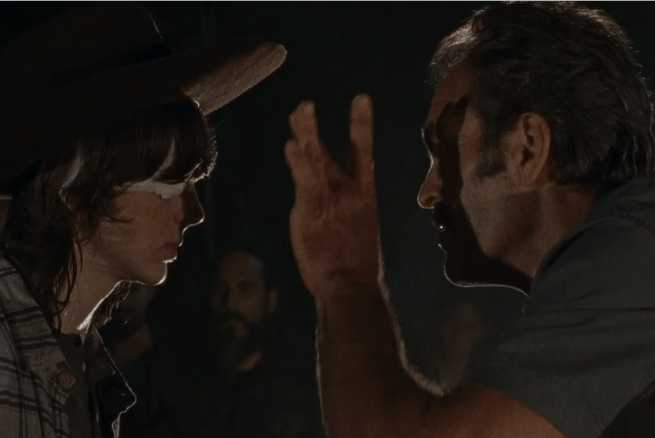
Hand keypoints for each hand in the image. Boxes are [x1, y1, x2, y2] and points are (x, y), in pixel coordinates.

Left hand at [284, 94, 380, 297]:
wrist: (350, 284)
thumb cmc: (353, 262)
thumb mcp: (355, 229)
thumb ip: (338, 207)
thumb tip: (321, 197)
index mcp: (364, 193)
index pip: (363, 152)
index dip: (361, 124)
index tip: (361, 99)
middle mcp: (348, 190)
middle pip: (329, 150)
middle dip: (314, 127)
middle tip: (304, 105)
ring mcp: (330, 198)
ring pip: (314, 160)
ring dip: (304, 135)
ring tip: (297, 114)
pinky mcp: (312, 210)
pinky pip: (303, 179)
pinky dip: (297, 161)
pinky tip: (290, 146)